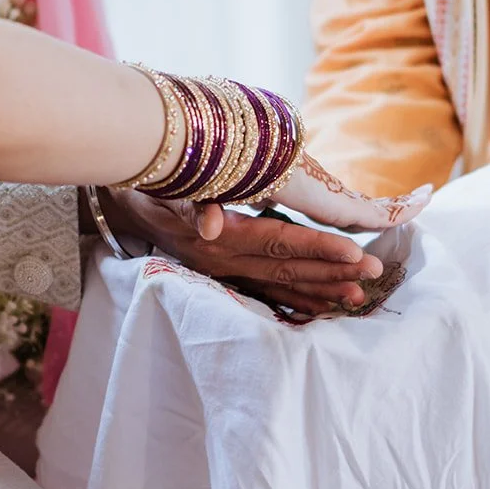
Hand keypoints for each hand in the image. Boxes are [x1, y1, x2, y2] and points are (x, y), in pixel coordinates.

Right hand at [101, 157, 428, 315]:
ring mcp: (221, 273)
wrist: (115, 202)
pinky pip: (265, 292)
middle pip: (286, 270)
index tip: (354, 252)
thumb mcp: (161, 187)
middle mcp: (222, 262)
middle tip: (374, 274)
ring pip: (279, 285)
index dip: (316, 248)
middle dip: (332, 272)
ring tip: (357, 297)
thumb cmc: (144, 183)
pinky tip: (322, 305)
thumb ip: (188, 204)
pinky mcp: (222, 276)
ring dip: (320, 290)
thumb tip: (211, 225)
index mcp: (217, 239)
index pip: (277, 243)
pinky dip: (296, 298)